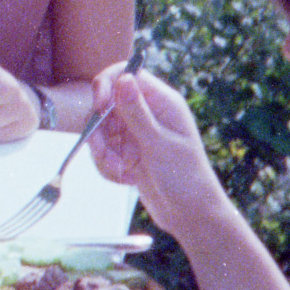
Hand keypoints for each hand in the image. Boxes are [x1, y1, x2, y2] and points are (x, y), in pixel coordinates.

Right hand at [87, 68, 230, 241]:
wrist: (191, 215)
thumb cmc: (185, 179)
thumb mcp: (158, 144)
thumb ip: (136, 111)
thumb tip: (122, 77)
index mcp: (163, 102)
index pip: (127, 74)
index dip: (106, 86)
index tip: (98, 108)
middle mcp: (149, 112)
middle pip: (107, 105)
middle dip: (101, 132)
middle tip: (106, 154)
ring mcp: (138, 132)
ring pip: (102, 130)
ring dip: (104, 152)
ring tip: (121, 172)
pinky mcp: (129, 151)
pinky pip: (106, 149)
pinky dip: (109, 165)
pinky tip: (127, 178)